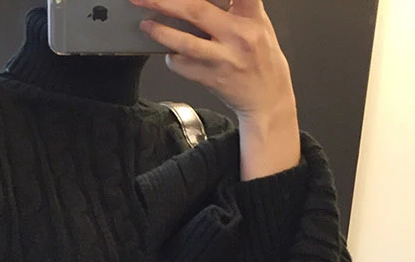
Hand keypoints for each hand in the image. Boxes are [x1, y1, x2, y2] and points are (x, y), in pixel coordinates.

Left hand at [131, 0, 301, 178]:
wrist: (267, 98)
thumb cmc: (262, 59)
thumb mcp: (259, 23)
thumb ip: (237, 6)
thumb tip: (203, 1)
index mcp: (251, 16)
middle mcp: (237, 36)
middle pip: (196, 11)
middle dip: (165, 2)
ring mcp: (223, 59)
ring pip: (185, 43)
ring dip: (161, 32)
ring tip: (146, 24)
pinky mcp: (211, 79)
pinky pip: (183, 66)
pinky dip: (172, 58)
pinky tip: (170, 52)